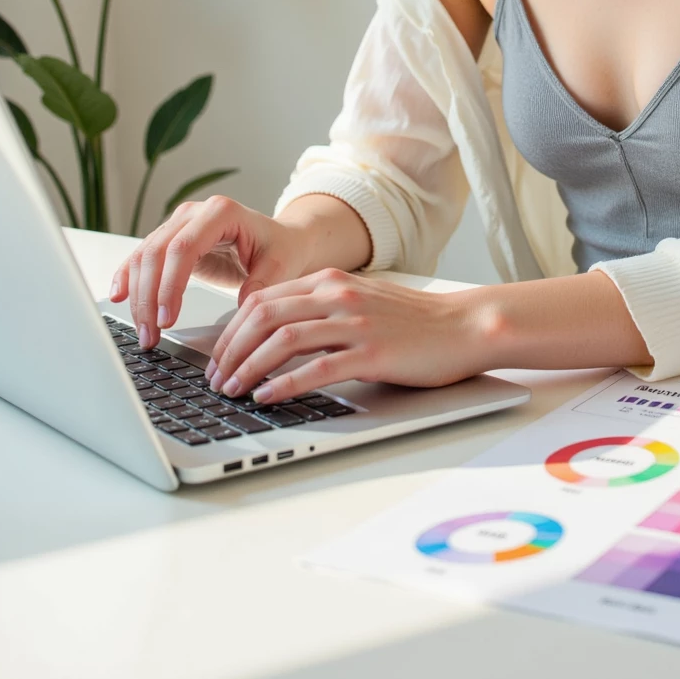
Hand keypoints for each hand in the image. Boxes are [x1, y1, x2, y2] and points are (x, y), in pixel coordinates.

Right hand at [108, 194, 306, 348]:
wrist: (280, 239)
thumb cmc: (281, 249)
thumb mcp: (280, 266)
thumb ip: (261, 285)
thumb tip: (240, 308)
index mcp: (221, 213)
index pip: (184, 248)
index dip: (170, 284)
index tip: (167, 319)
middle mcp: (194, 213)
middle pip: (157, 253)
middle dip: (149, 298)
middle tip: (151, 335)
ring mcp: (178, 224)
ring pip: (144, 256)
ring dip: (138, 296)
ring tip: (144, 333)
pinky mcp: (170, 239)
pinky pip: (142, 257)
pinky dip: (129, 277)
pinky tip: (119, 296)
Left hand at [204, 270, 485, 403]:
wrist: (464, 325)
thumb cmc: (414, 322)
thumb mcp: (360, 302)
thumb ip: (322, 310)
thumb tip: (275, 336)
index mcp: (331, 281)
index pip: (263, 299)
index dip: (231, 330)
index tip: (217, 356)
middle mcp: (338, 295)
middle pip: (263, 316)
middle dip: (230, 350)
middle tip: (215, 379)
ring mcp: (354, 322)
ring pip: (282, 339)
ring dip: (248, 367)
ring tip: (232, 391)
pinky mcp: (372, 352)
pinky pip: (316, 368)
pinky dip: (284, 384)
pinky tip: (267, 397)